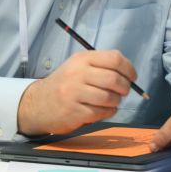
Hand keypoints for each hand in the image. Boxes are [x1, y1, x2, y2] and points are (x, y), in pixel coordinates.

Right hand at [17, 50, 136, 135]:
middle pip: (114, 79)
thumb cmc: (65, 84)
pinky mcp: (74, 112)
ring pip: (110, 98)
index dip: (129, 69)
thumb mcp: (78, 67)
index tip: (132, 77)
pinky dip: (107, 113)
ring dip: (116, 102)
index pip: (114, 58)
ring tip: (111, 102)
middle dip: (125, 88)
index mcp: (82, 59)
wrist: (38, 104)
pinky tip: (101, 110)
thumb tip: (129, 74)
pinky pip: (101, 113)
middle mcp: (77, 74)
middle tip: (123, 92)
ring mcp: (74, 93)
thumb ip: (101, 66)